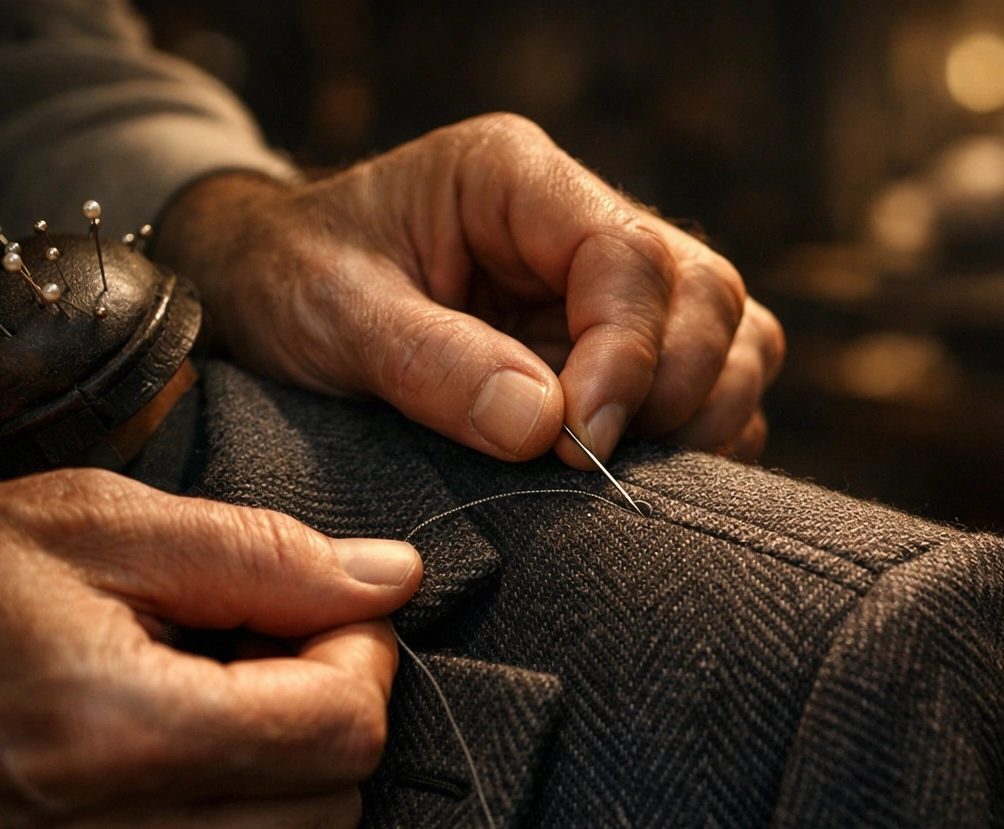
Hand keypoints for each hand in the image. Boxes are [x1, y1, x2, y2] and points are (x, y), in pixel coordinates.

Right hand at [0, 471, 420, 828]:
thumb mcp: (92, 528)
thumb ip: (262, 556)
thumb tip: (392, 579)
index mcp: (114, 734)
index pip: (343, 732)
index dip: (361, 661)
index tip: (331, 623)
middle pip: (330, 811)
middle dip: (326, 724)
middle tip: (265, 662)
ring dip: (278, 792)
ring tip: (200, 718)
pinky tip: (159, 786)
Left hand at [155, 113, 784, 467]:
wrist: (270, 290)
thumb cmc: (291, 280)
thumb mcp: (330, 312)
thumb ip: (429, 361)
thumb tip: (544, 426)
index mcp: (516, 181)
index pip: (626, 254)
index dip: (626, 355)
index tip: (581, 442)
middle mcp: (583, 221)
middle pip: (705, 293)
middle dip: (678, 390)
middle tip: (597, 463)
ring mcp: (611, 288)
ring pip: (733, 336)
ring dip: (705, 415)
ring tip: (624, 471)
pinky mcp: (621, 348)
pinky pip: (714, 386)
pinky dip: (702, 437)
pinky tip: (640, 472)